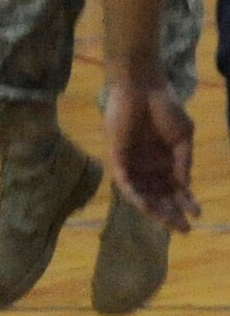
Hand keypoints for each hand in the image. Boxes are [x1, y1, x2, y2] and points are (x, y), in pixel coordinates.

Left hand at [105, 78, 197, 233]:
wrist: (142, 86)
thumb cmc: (165, 107)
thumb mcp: (183, 136)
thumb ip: (184, 162)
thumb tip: (185, 187)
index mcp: (166, 162)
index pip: (176, 189)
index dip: (186, 203)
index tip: (197, 214)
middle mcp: (150, 166)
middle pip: (160, 197)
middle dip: (171, 214)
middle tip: (183, 229)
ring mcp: (134, 163)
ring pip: (143, 194)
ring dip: (155, 210)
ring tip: (168, 222)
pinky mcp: (118, 157)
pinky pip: (125, 182)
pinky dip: (135, 195)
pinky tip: (146, 205)